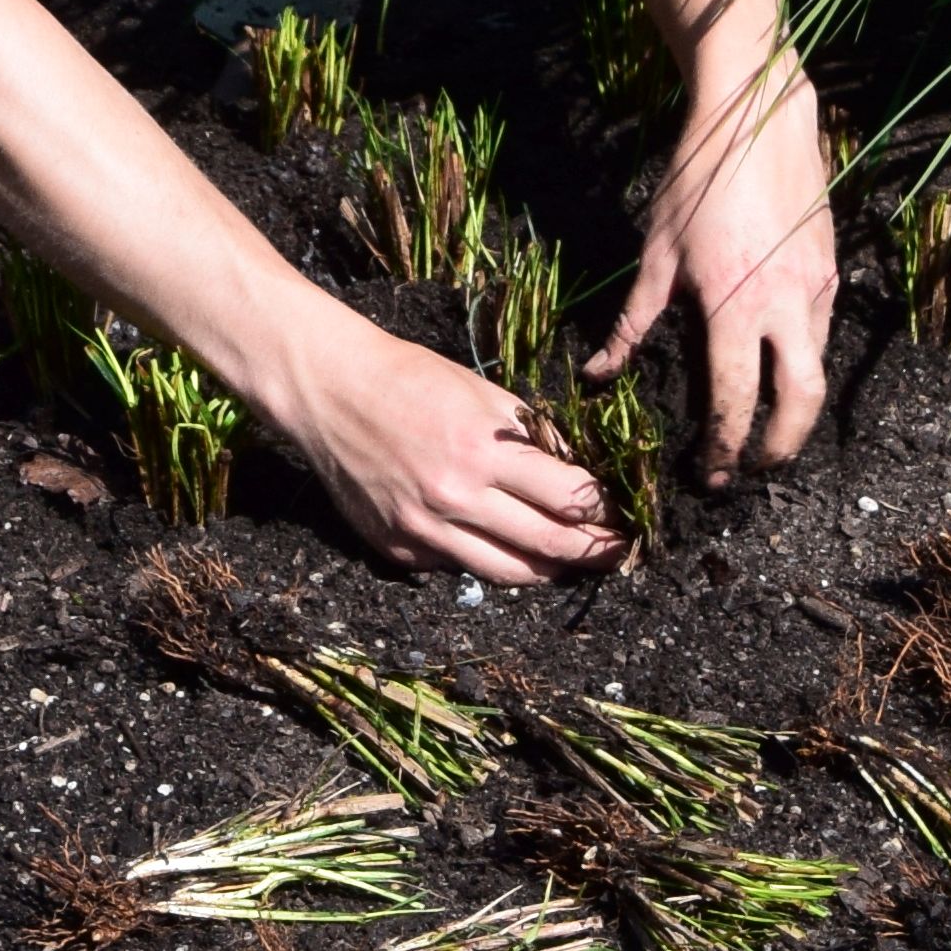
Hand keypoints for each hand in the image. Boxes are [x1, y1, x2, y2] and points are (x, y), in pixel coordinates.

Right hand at [263, 318, 617, 583]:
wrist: (330, 392)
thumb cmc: (409, 379)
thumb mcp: (482, 391)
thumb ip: (530, 435)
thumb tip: (575, 472)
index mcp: (482, 451)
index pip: (567, 497)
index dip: (603, 510)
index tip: (621, 514)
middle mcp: (454, 498)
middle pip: (547, 545)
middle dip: (592, 552)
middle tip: (616, 553)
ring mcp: (423, 530)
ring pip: (506, 572)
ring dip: (547, 570)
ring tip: (568, 564)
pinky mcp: (398, 548)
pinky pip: (456, 566)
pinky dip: (483, 557)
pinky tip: (497, 544)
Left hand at [605, 58, 835, 486]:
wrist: (758, 116)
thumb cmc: (696, 178)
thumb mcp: (653, 250)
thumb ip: (632, 320)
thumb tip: (599, 373)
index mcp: (733, 304)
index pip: (735, 399)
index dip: (724, 446)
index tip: (711, 475)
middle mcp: (786, 303)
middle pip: (801, 402)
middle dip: (781, 447)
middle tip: (753, 467)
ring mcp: (816, 286)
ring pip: (818, 367)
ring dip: (795, 404)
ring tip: (766, 423)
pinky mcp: (832, 268)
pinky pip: (822, 329)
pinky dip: (803, 356)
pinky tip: (776, 356)